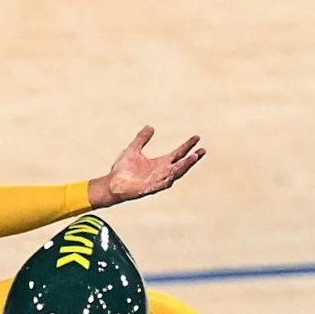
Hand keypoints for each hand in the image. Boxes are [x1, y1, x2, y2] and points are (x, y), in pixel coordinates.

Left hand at [86, 126, 204, 206]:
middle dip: (192, 157)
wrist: (112, 183)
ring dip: (186, 165)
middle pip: (182, 163)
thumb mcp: (133, 149)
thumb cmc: (122, 169)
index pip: (178, 153)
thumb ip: (142, 138)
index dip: (187, 146)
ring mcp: (158, 180)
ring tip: (195, 157)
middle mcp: (162, 172)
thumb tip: (150, 126)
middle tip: (203, 150)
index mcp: (160, 163)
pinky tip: (178, 169)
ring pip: (177, 173)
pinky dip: (172, 176)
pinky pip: (165, 182)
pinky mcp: (152, 187)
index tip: (197, 137)